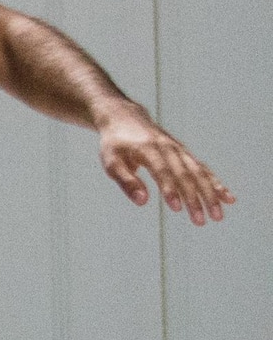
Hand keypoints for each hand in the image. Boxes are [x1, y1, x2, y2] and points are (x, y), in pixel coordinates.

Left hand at [97, 106, 232, 223]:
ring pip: (199, 173)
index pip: (162, 172)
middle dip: (194, 198)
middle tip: (200, 221)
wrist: (126, 118)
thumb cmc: (115, 145)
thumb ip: (126, 181)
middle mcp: (168, 149)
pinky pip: (204, 170)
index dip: (170, 190)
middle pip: (185, 175)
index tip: (177, 209)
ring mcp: (180, 151)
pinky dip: (216, 184)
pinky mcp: (186, 154)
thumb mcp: (111, 161)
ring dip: (210, 195)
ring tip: (217, 216)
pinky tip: (227, 199)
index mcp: (148, 149)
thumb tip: (143, 201)